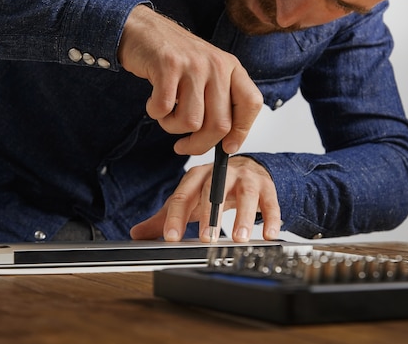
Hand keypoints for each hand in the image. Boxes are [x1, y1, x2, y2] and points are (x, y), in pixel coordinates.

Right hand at [118, 5, 262, 155]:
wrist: (143, 29)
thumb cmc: (175, 58)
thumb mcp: (207, 73)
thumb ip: (219, 101)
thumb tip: (226, 142)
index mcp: (231, 68)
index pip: (251, 104)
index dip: (241, 132)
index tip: (226, 148)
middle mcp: (217, 65)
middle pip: (219, 125)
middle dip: (198, 144)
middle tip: (183, 146)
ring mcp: (193, 65)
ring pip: (191, 122)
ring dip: (172, 127)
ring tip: (166, 114)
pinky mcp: (168, 66)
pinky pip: (164, 110)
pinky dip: (156, 114)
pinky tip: (153, 102)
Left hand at [129, 156, 280, 241]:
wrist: (245, 169)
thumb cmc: (213, 188)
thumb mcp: (189, 200)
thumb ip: (165, 217)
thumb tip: (136, 234)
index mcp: (196, 177)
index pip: (183, 196)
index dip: (176, 217)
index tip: (172, 238)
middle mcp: (220, 173)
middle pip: (214, 191)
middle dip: (210, 215)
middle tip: (207, 238)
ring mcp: (245, 177)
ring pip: (245, 194)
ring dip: (244, 216)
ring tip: (240, 238)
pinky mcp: (266, 185)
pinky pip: (270, 201)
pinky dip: (271, 218)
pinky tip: (269, 234)